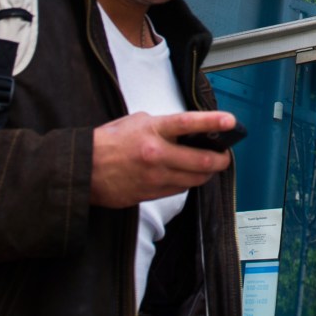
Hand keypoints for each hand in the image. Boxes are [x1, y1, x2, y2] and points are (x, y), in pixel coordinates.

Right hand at [90, 111, 235, 207]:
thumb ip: (162, 125)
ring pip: (196, 179)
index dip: (212, 122)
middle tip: (225, 155)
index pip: (188, 123)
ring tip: (209, 166)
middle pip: (202, 161)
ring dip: (207, 173)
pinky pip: (180, 189)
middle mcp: (157, 154)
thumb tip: (185, 131)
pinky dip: (188, 182)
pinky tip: (186, 176)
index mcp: (152, 130)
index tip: (230, 121)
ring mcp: (155, 177)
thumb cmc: (109, 143)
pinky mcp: (152, 193)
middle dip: (220, 159)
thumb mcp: (136, 121)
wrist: (85, 169)